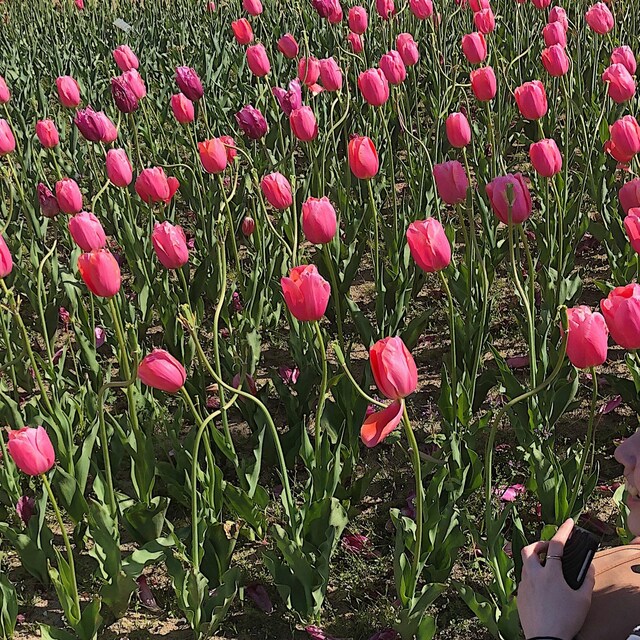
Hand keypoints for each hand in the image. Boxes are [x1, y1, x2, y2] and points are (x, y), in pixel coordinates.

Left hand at [517, 518, 594, 639]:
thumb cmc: (565, 620)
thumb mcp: (583, 600)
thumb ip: (586, 579)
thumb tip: (589, 566)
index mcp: (550, 573)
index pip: (556, 544)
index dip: (563, 530)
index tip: (569, 522)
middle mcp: (533, 575)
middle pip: (529, 549)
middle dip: (539, 544)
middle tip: (549, 548)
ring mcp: (523, 585)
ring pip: (525, 565)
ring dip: (535, 562)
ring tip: (548, 569)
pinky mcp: (519, 596)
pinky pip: (524, 580)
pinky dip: (533, 579)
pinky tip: (542, 589)